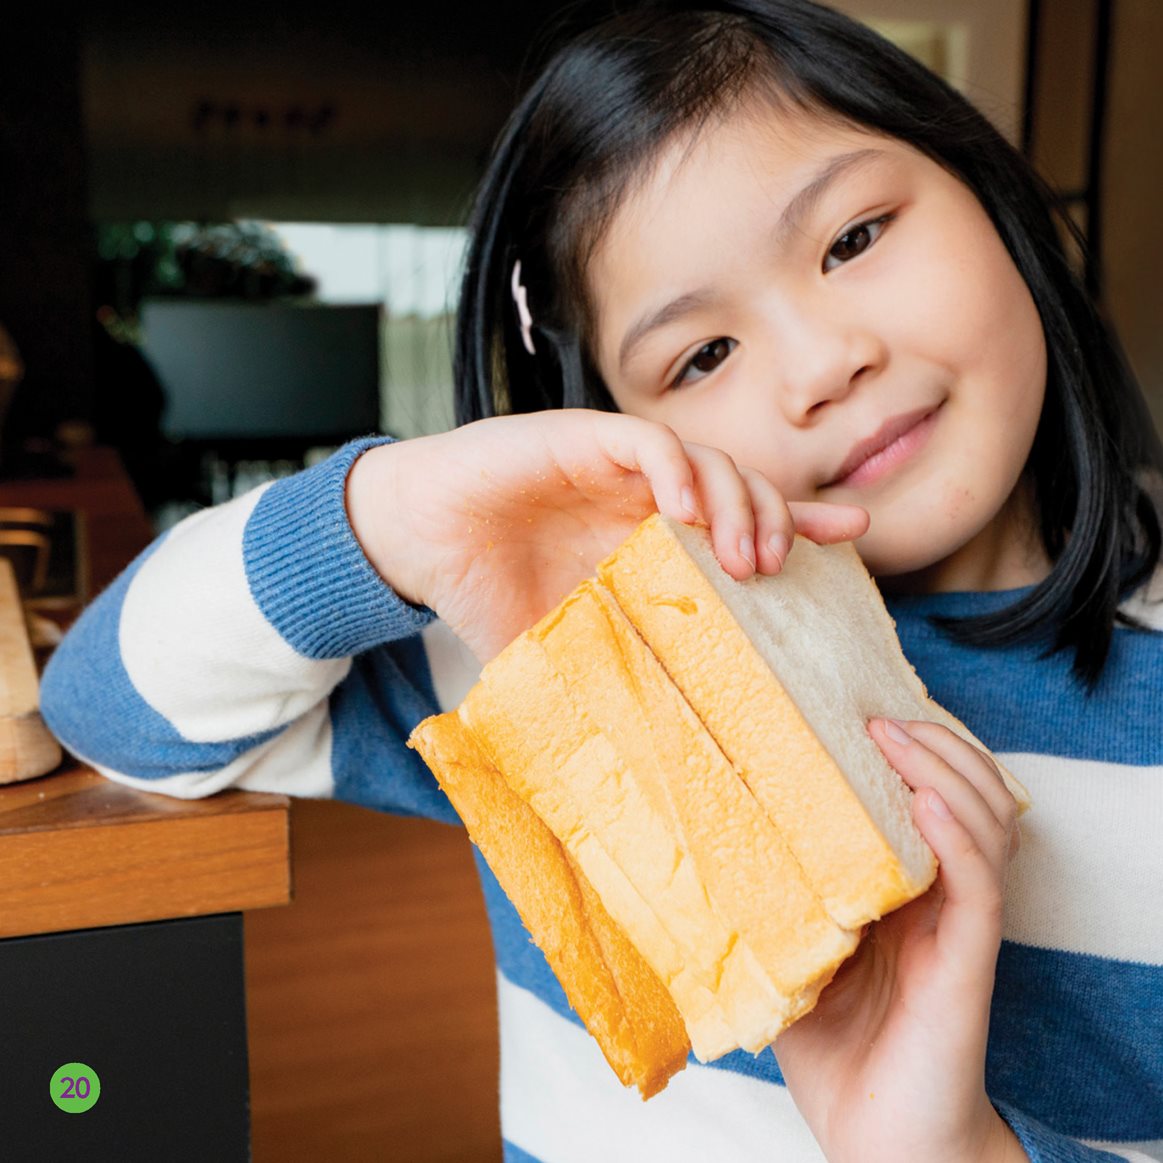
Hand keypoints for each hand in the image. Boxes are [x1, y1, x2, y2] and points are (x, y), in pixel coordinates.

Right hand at [345, 410, 867, 661]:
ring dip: (738, 502)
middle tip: (779, 569)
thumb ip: (596, 684)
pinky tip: (687, 509)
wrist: (416, 539)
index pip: (741, 523)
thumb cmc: (484, 589)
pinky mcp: (583, 440)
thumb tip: (623, 770)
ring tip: (745, 556)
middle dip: (776, 520)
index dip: (801, 523)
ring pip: (709, 463)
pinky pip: (650, 445)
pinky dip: (679, 472)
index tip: (855, 536)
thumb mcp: (557, 648)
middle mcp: (644, 498)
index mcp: (649, 540)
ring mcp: (618, 467)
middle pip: (742, 489)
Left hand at [773, 719, 1025, 1162]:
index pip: (928, 801)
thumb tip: (690, 843)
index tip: (855, 713)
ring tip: (897, 739)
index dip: (910, 752)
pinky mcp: (967, 961)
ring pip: (984, 826)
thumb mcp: (785, 954)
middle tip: (878, 718)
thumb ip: (765, 900)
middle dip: (934, 746)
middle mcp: (940, 898)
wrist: (872, 1139)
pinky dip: (959, 837)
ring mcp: (958, 926)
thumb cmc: (830, 1050)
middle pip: (968, 797)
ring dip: (946, 772)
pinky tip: (925, 803)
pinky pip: (979, 886)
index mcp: (903, 891)